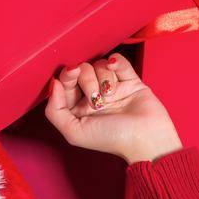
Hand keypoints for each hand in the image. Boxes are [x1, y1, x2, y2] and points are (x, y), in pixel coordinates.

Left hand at [44, 51, 182, 163]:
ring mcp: (111, 87)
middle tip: (96, 99)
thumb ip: (55, 111)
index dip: (67, 75)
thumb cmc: (111, 138)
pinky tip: (117, 73)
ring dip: (105, 79)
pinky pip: (117, 60)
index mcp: (78, 110)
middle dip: (87, 80)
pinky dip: (117, 63)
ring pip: (100, 65)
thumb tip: (53, 84)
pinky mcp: (129, 79)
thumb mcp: (75, 132)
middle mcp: (93, 97)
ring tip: (112, 96)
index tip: (73, 73)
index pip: (66, 83)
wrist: (145, 136)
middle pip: (82, 70)